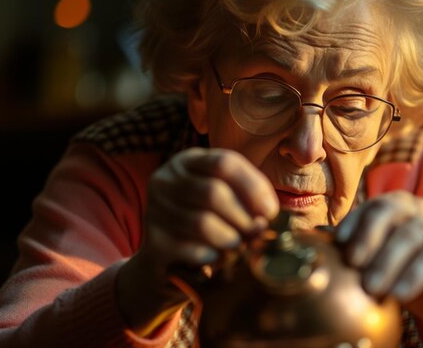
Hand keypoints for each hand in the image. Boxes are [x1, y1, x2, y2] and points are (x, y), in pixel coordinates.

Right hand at [117, 148, 278, 335]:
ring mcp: (154, 209)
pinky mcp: (152, 241)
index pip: (224, 163)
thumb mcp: (227, 200)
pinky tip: (215, 259)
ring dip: (229, 239)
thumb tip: (266, 216)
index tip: (270, 211)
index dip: (253, 187)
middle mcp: (166, 179)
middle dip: (243, 217)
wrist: (166, 261)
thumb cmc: (207, 222)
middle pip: (213, 192)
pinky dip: (212, 257)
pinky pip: (190, 249)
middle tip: (256, 233)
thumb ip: (248, 199)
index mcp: (188, 161)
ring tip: (237, 246)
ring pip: (202, 223)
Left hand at [336, 191, 422, 346]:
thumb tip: (321, 249)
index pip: (372, 205)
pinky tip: (399, 293)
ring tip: (371, 287)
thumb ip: (355, 251)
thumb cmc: (400, 275)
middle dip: (368, 238)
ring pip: (411, 235)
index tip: (338, 242)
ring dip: (387, 262)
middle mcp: (419, 209)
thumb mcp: (375, 262)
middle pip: (391, 212)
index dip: (354, 221)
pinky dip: (414, 275)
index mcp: (397, 205)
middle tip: (353, 264)